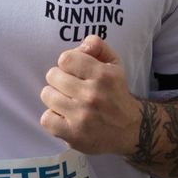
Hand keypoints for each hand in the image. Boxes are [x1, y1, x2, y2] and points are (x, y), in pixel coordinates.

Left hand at [40, 37, 140, 155]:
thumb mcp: (114, 65)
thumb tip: (84, 43)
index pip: (65, 59)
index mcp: (103, 75)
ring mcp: (82, 117)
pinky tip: (64, 117)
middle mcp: (92, 95)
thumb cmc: (116, 93)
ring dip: (54, 97)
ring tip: (67, 102)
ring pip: (47, 95)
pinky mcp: (74, 135)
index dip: (67, 64)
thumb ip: (98, 47)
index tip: (74, 71)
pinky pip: (46, 119)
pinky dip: (52, 117)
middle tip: (70, 87)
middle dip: (60, 80)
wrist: (130, 129)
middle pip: (52, 75)